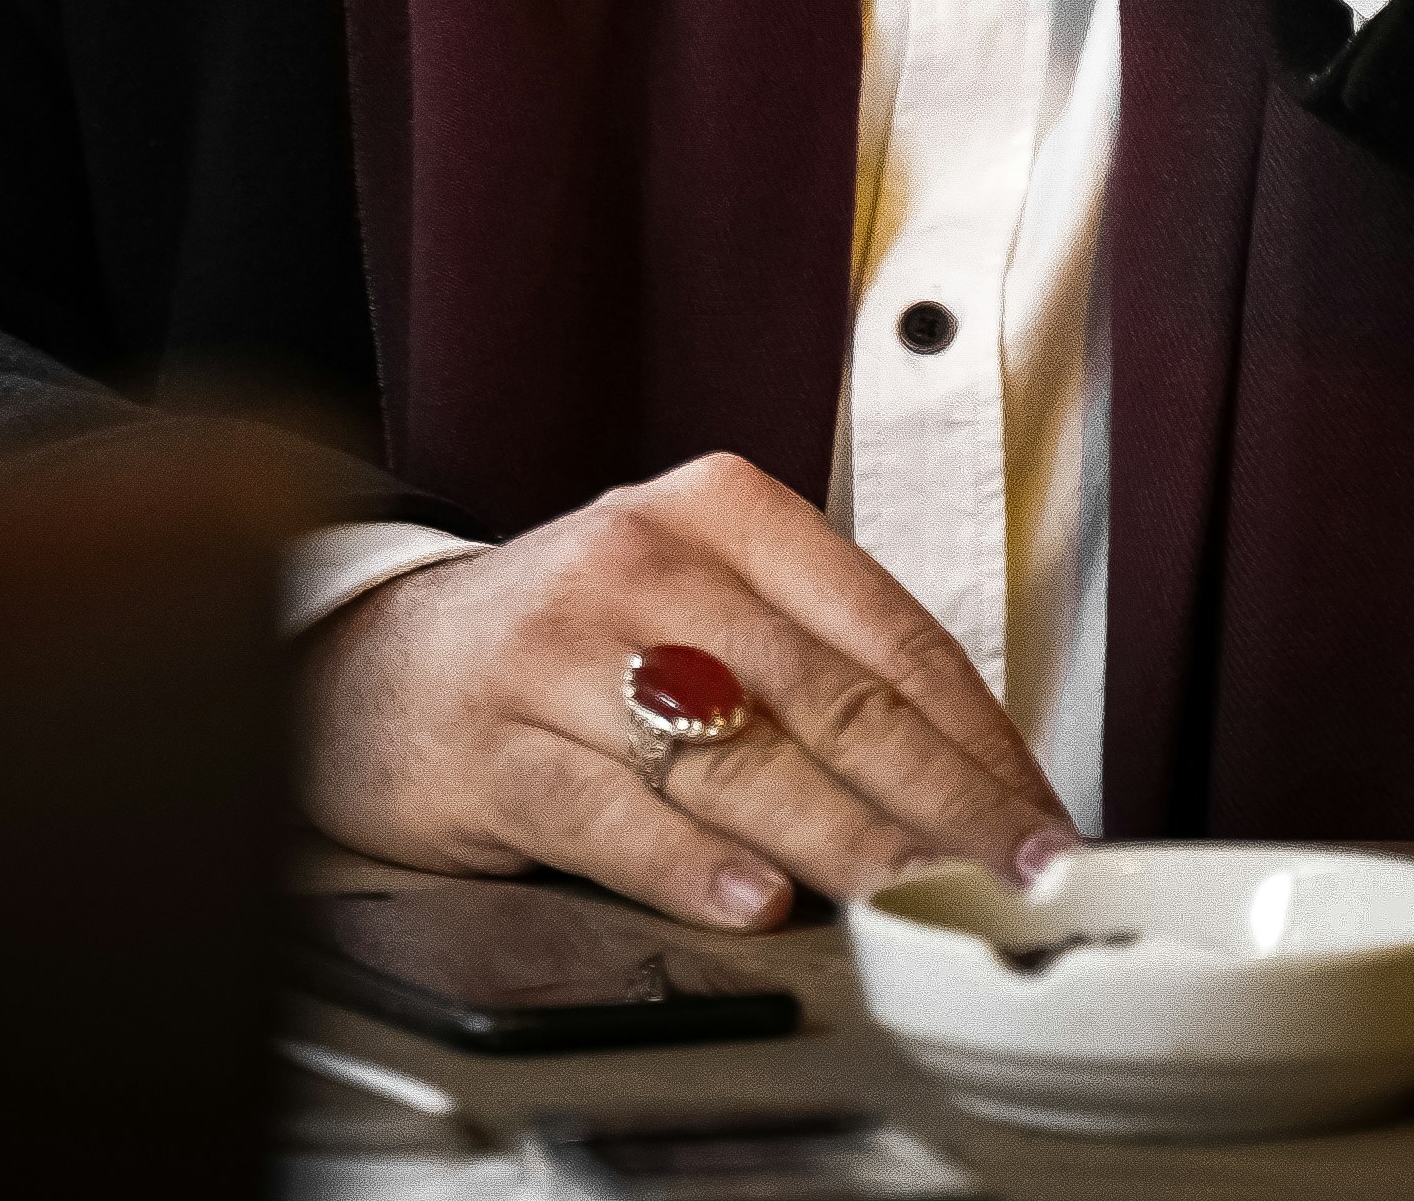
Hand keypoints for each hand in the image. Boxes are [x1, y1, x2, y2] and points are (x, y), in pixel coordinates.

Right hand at [290, 455, 1076, 925]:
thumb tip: (973, 789)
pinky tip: (754, 901)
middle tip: (1015, 876)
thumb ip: (814, 673)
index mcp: (721, 512)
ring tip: (921, 899)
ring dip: (844, 842)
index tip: (1040, 822)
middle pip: (828, 696)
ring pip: (733, 756)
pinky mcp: (493, 746)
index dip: (978, 737)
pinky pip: (608, 813)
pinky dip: (690, 865)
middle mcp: (643, 562)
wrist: (373, 666)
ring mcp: (561, 651)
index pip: (885, 628)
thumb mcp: (694, 609)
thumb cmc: (568, 648)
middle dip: (942, 802)